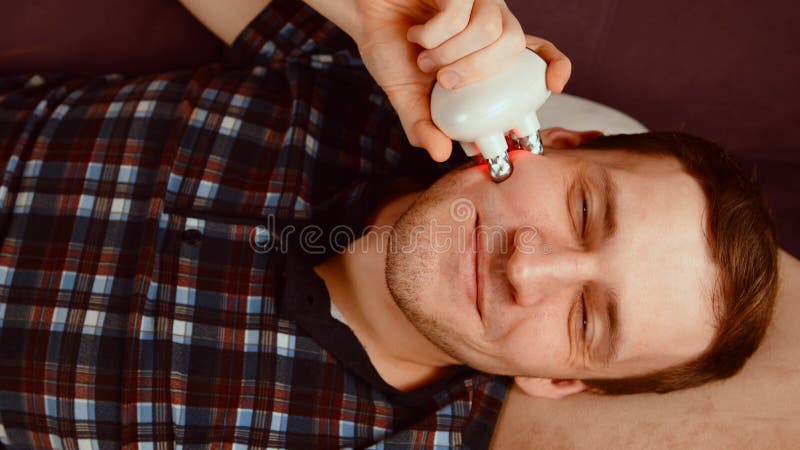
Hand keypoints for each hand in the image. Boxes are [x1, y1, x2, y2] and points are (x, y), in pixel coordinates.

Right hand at [353, 0, 570, 161]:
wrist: (363, 14)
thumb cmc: (391, 50)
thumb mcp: (406, 96)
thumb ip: (424, 125)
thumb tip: (441, 155)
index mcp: (489, 49)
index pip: (538, 52)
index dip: (554, 65)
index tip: (555, 85)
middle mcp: (490, 21)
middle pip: (512, 45)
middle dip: (477, 71)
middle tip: (445, 83)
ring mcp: (476, 0)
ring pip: (489, 30)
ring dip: (451, 54)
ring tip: (426, 59)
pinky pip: (460, 13)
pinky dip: (434, 34)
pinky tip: (418, 34)